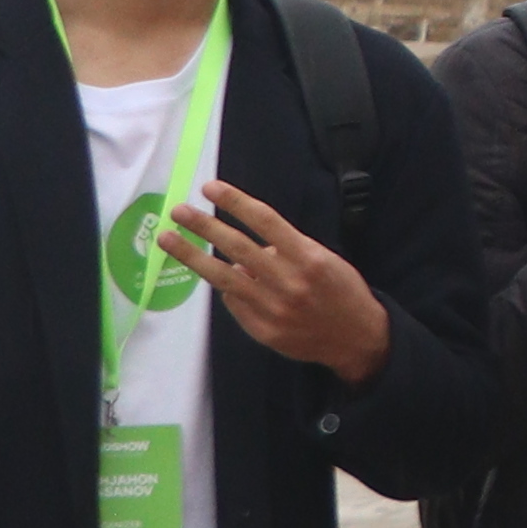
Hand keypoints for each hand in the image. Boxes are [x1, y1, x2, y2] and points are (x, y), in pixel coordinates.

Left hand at [155, 180, 392, 381]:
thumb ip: (288, 251)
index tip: (211, 189)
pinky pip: (234, 302)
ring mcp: (272, 307)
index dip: (235, 202)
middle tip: (178, 211)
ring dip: (192, 255)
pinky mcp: (262, 329)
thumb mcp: (325, 260)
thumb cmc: (342, 292)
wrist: (357, 339)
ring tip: (169, 239)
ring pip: (223, 276)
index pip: (265, 221)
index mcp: (308, 257)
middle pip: (236, 247)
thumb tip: (250, 249)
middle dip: (203, 226)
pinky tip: (222, 279)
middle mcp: (288, 281)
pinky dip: (227, 288)